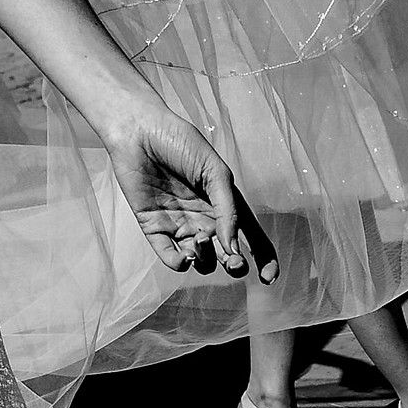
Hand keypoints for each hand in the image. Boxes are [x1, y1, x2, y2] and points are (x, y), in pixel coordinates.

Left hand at [106, 108, 277, 280]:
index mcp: (225, 205)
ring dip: (205, 258)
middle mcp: (205, 219)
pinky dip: (179, 263)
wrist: (139, 130)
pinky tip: (185, 256)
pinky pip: (170, 257)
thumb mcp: (214, 173)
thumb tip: (233, 248)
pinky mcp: (154, 228)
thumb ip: (228, 210)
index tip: (269, 277)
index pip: (251, 237)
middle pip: (227, 256)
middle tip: (233, 262)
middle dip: (234, 265)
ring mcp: (180, 226)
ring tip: (199, 241)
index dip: (264, 259)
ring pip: (201, 260)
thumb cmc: (179, 143)